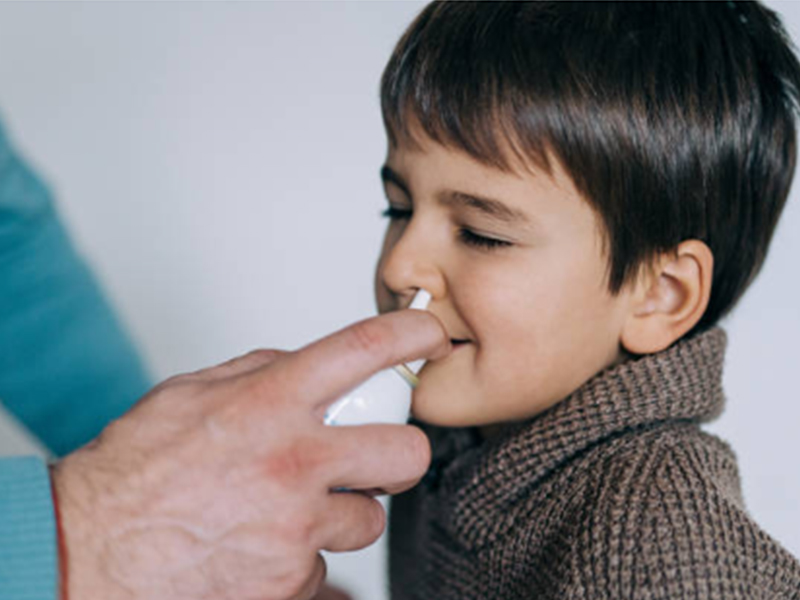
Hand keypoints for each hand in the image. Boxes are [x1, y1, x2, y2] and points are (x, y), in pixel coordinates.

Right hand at [51, 310, 449, 599]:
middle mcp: (293, 462)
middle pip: (405, 451)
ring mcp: (297, 528)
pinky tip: (260, 544)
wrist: (87, 551)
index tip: (430, 335)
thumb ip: (258, 371)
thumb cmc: (133, 470)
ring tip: (289, 509)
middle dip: (399, 452)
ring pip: (369, 518)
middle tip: (374, 455)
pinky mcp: (291, 581)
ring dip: (341, 513)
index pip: (365, 349)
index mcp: (270, 402)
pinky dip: (302, 556)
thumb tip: (307, 363)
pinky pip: (325, 565)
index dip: (413, 335)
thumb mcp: (190, 393)